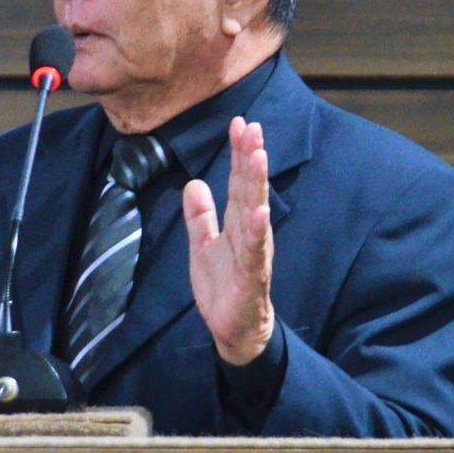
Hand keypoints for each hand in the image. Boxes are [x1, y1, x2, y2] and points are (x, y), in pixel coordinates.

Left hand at [183, 116, 274, 365]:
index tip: (239, 123)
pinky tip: (259, 211)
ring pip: (255, 211)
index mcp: (237, 223)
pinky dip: (256, 230)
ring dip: (256, 183)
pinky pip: (254, 251)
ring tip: (257, 155)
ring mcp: (253, 252)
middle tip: (251, 126)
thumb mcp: (202, 246)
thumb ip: (200, 216)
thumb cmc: (223, 286)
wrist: (233, 329)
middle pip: (249, 188)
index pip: (238, 181)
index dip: (238, 153)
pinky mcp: (251, 276)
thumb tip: (194, 183)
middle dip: (250, 157)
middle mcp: (249, 232)